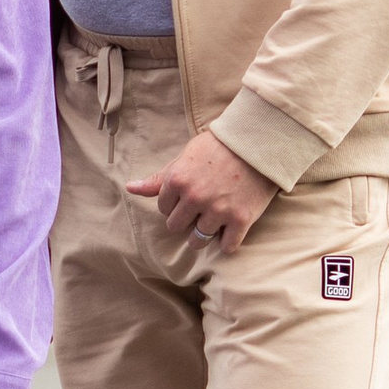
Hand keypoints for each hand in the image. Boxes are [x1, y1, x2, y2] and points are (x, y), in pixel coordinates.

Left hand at [130, 130, 276, 254]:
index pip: (163, 209)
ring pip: (198, 240)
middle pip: (176, 227)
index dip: (175, 204)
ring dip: (203, 234)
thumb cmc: (219, 145)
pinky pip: (227, 246)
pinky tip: (230, 231)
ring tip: (213, 220)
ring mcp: (218, 210)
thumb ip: (159, 178)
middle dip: (185, 220)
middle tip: (200, 209)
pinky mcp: (241, 219)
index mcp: (177, 181)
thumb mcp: (185, 157)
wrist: (259, 141)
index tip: (188, 196)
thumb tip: (130, 188)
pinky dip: (227, 242)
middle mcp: (194, 198)